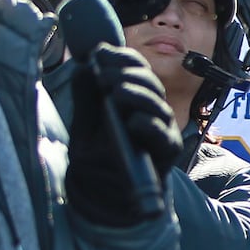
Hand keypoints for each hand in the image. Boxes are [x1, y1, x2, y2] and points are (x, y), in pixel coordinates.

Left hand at [67, 43, 180, 224]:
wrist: (106, 195)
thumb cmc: (99, 156)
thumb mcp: (83, 123)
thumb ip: (85, 96)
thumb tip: (84, 65)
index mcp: (135, 97)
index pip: (136, 69)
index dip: (122, 58)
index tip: (101, 53)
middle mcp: (152, 110)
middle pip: (149, 83)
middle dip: (127, 74)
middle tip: (104, 75)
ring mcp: (162, 130)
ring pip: (158, 104)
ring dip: (137, 94)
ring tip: (115, 92)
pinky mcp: (166, 152)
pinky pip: (163, 136)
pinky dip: (150, 126)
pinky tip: (134, 121)